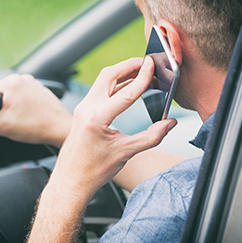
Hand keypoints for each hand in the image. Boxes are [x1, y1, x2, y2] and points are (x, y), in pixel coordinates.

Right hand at [0, 74, 71, 147]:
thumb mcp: (1, 126)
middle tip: (11, 124)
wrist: (61, 130)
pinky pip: (24, 100)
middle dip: (0, 111)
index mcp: (10, 81)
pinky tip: (30, 120)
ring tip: (23, 123)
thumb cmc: (36, 126)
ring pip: (12, 99)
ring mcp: (34, 84)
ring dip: (12, 111)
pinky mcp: (41, 92)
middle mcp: (22, 78)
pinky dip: (24, 110)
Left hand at [27, 57, 176, 242]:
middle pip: (110, 75)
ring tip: (142, 71)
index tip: (153, 65)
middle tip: (148, 62)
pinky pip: (101, 89)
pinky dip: (116, 83)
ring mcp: (83, 108)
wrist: (71, 179)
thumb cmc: (94, 170)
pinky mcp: (83, 110)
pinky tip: (129, 85)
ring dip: (122, 72)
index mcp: (97, 118)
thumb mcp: (126, 153)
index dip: (143, 77)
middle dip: (130, 65)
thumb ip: (151, 136)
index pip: (125, 92)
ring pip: (104, 80)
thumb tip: (170, 123)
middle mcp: (87, 108)